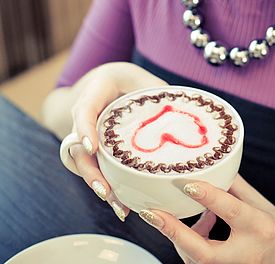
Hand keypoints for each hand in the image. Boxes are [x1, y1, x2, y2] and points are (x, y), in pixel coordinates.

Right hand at [66, 62, 166, 220]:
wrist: (110, 82)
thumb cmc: (130, 80)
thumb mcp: (146, 80)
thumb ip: (161, 94)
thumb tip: (186, 113)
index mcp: (97, 90)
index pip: (85, 109)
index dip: (85, 128)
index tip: (92, 147)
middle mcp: (85, 116)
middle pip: (78, 146)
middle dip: (90, 171)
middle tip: (106, 190)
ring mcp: (86, 135)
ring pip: (83, 163)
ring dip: (99, 185)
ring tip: (118, 205)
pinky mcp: (94, 150)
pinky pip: (94, 168)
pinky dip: (106, 186)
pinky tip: (123, 204)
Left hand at [139, 175, 274, 263]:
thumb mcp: (260, 202)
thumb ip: (234, 184)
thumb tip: (208, 161)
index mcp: (259, 227)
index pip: (231, 211)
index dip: (208, 197)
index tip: (187, 184)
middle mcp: (246, 253)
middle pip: (204, 252)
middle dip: (175, 232)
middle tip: (151, 213)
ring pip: (196, 259)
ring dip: (180, 235)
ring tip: (169, 212)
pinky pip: (199, 262)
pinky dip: (191, 243)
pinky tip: (199, 224)